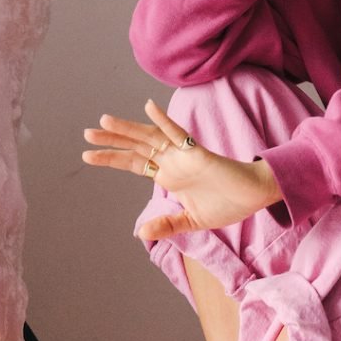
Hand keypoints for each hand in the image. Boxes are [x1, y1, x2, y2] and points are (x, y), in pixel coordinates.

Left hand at [82, 99, 284, 243]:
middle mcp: (171, 161)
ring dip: (128, 129)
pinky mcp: (198, 153)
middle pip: (135, 147)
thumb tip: (140, 232)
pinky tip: (150, 108)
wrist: (253, 197)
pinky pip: (178, 134)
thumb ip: (167, 225)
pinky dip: (164, 121)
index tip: (87, 155)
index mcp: (168, 175)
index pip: (134, 162)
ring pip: (150, 138)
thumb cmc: (227, 204)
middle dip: (111, 141)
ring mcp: (183, 155)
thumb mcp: (191, 221)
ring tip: (103, 121)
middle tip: (86, 134)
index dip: (111, 158)